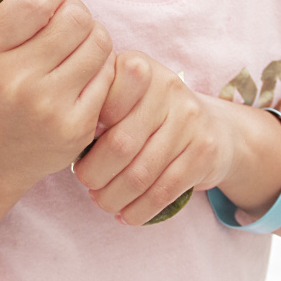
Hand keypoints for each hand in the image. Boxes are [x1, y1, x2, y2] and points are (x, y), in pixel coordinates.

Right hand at [0, 0, 114, 199]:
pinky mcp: (75, 127)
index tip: (43, 3)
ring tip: (74, 47)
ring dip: (91, 38)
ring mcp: (47, 108)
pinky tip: (80, 76)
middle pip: (77, 17)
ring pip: (99, 42)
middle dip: (75, 14)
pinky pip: (108, 75)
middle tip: (64, 25)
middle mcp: (14, 81)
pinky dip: (99, 69)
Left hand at [73, 51, 241, 225]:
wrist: (214, 128)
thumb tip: (66, 141)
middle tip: (86, 183)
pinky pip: (164, 190)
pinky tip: (126, 215)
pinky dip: (140, 210)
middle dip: (95, 173)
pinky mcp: (204, 151)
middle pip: (119, 143)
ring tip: (102, 201)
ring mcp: (189, 118)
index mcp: (138, 66)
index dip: (84, 130)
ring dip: (115, 197)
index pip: (102, 99)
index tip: (74, 145)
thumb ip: (96, 107)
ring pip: (141, 172)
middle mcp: (166, 86)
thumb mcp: (124, 98)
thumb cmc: (150, 115)